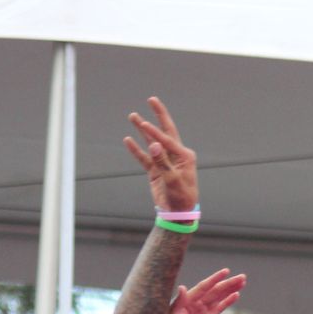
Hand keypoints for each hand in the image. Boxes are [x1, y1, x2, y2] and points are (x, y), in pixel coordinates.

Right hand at [124, 97, 198, 214]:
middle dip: (158, 115)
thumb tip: (154, 144)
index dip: (155, 131)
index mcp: (184, 155)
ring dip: (143, 130)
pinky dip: (136, 150)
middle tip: (151, 99)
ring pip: (152, 142)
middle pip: (165, 131)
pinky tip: (128, 139)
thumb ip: (163, 162)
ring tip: (133, 116)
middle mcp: (175, 155)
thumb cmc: (181, 197)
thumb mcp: (173, 180)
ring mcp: (165, 161)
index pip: (167, 139)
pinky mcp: (156, 170)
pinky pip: (144, 157)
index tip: (144, 123)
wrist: (178, 213)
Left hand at [161, 270, 244, 313]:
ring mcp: (200, 311)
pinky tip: (236, 295)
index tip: (226, 271)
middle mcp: (194, 302)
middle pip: (215, 291)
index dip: (215, 279)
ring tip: (242, 282)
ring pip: (218, 298)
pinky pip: (217, 309)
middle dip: (228, 284)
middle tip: (242, 277)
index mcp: (187, 300)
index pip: (204, 287)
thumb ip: (178, 302)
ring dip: (230, 290)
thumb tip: (182, 287)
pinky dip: (226, 302)